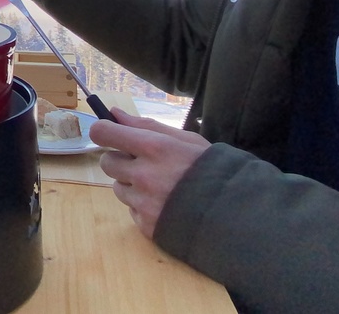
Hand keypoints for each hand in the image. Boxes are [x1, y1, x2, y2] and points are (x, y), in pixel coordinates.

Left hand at [90, 107, 210, 237]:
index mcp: (153, 148)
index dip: (104, 132)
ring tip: (160, 187)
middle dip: (120, 161)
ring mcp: (143, 202)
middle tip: (143, 164)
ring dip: (131, 185)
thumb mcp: (185, 139)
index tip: (110, 134)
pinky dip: (142, 206)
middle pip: (107, 162)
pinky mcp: (145, 224)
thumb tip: (114, 113)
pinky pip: (131, 210)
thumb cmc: (210, 169)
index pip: (104, 133)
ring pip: (118, 188)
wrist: (234, 213)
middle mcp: (143, 175)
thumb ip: (146, 126)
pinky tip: (165, 205)